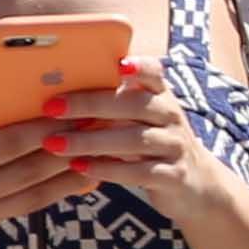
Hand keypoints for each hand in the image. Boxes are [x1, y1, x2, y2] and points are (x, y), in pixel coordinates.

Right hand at [0, 100, 96, 248]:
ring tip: (97, 168)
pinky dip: (39, 198)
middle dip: (67, 154)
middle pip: (29, 174)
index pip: (10, 145)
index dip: (45, 131)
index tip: (74, 116)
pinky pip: (12, 212)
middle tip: (97, 138)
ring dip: (65, 184)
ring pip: (30, 200)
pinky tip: (61, 186)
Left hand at [39, 56, 241, 215]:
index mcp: (161, 96)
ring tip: (56, 144)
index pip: (154, 73)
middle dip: (90, 104)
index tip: (117, 64)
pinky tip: (80, 168)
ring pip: (133, 139)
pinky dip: (108, 170)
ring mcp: (174, 146)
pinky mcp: (173, 176)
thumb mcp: (143, 118)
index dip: (139, 66)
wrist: (196, 183)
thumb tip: (58, 90)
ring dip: (91, 141)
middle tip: (52, 107)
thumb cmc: (154, 144)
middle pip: (133, 104)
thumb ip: (115, 102)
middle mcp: (171, 116)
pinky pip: (138, 172)